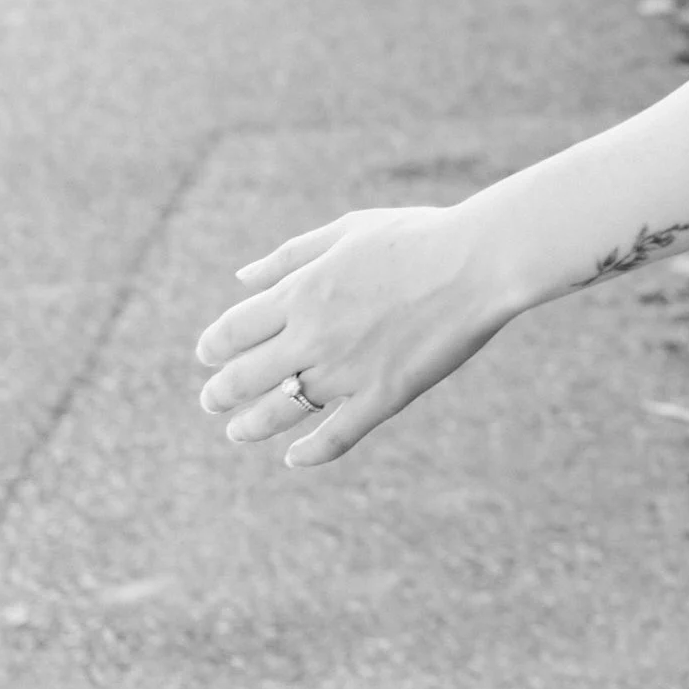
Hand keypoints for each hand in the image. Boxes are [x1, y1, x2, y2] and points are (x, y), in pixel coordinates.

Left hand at [193, 203, 509, 467]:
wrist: (479, 262)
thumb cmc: (417, 236)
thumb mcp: (348, 230)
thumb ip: (291, 255)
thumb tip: (242, 278)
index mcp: (303, 291)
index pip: (232, 331)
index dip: (212, 348)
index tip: (208, 355)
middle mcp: (314, 335)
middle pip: (244, 377)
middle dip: (219, 393)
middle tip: (212, 401)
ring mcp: (347, 370)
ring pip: (280, 412)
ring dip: (250, 427)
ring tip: (237, 432)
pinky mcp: (383, 396)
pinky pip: (335, 436)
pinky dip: (310, 452)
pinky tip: (295, 457)